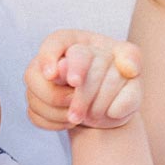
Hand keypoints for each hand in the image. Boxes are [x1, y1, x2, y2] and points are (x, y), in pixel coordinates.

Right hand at [26, 30, 141, 130]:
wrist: (112, 98)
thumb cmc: (118, 73)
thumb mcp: (130, 62)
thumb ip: (132, 58)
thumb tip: (128, 68)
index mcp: (70, 41)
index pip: (53, 43)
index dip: (51, 58)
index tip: (62, 76)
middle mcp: (50, 59)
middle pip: (34, 74)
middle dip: (59, 97)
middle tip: (80, 112)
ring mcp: (40, 82)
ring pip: (32, 97)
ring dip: (56, 112)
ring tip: (80, 117)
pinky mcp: (37, 102)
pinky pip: (34, 115)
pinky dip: (53, 123)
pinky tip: (71, 122)